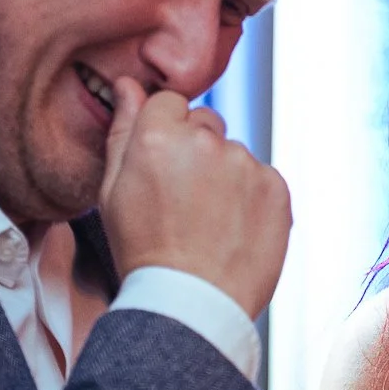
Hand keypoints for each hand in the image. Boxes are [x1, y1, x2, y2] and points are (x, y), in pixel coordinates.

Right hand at [99, 79, 291, 318]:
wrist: (190, 304)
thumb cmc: (143, 251)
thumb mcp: (113, 191)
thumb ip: (122, 130)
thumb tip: (127, 85)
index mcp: (158, 136)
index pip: (169, 102)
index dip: (164, 132)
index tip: (163, 165)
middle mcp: (205, 141)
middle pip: (205, 123)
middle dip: (195, 150)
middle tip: (185, 199)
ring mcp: (245, 163)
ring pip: (233, 154)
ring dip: (225, 176)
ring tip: (209, 222)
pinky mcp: (276, 187)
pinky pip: (262, 178)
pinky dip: (252, 199)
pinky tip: (232, 230)